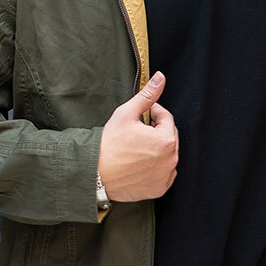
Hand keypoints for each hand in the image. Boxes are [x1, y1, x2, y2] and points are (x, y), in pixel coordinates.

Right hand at [97, 71, 178, 201]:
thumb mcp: (126, 114)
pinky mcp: (159, 188)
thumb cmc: (108, 145)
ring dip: (157, 148)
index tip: (141, 116)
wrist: (94, 174)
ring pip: (167, 154)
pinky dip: (156, 167)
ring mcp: (166, 176)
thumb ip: (147, 95)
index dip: (153, 113)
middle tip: (136, 133)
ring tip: (136, 148)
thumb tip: (160, 78)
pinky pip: (164, 172)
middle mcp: (171, 159)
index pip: (166, 118)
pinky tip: (139, 163)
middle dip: (155, 131)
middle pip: (169, 136)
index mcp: (166, 140)